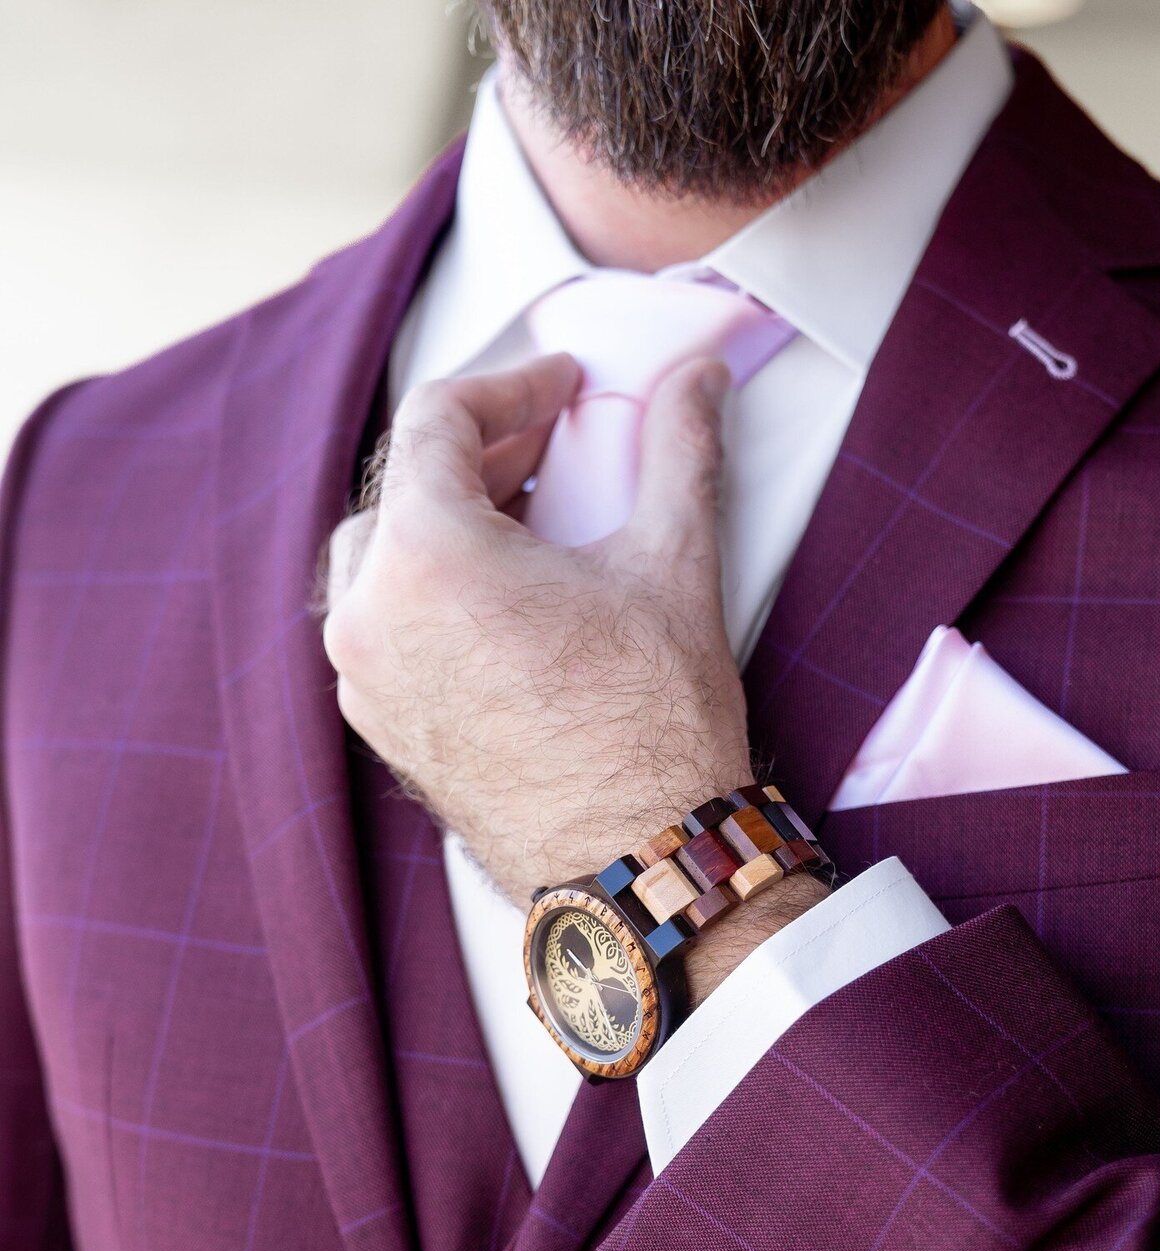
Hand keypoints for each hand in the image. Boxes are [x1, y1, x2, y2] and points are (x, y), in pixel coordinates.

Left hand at [320, 352, 824, 996]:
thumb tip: (695, 381)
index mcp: (427, 558)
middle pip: (403, 485)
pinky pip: (383, 624)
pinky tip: (501, 598)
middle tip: (551, 444)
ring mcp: (367, 680)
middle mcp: (372, 617)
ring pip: (382, 555)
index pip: (437, 420)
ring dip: (446, 519)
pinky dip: (429, 588)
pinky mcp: (383, 726)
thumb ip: (679, 450)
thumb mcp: (673, 565)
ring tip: (526, 520)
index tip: (561, 388)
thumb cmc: (650, 733)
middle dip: (478, 450)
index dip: (509, 384)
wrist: (636, 862)